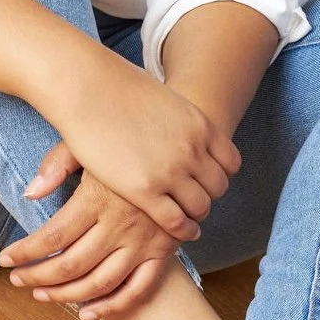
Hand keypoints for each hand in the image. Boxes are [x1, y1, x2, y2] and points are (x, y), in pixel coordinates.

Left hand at [2, 142, 180, 317]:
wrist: (178, 146)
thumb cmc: (125, 142)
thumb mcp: (88, 141)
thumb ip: (57, 164)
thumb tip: (29, 194)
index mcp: (99, 197)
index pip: (51, 237)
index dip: (24, 252)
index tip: (5, 259)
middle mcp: (121, 224)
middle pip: (70, 265)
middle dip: (37, 276)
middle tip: (17, 279)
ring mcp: (144, 242)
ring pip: (99, 283)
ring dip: (65, 296)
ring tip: (41, 294)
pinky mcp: (163, 252)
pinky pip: (136, 290)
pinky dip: (111, 307)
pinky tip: (86, 313)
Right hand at [35, 43, 240, 239]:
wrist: (89, 89)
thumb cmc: (119, 88)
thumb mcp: (166, 101)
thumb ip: (181, 123)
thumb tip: (183, 131)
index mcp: (200, 125)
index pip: (230, 162)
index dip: (220, 174)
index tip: (206, 179)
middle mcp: (192, 149)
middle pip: (218, 187)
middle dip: (208, 195)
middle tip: (194, 201)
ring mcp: (170, 171)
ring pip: (201, 207)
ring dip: (195, 215)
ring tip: (186, 218)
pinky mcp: (145, 190)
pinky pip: (176, 221)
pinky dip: (181, 230)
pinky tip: (177, 231)